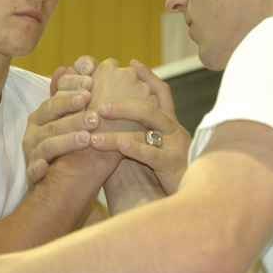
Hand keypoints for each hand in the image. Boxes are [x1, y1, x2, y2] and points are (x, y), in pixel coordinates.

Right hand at [25, 56, 99, 182]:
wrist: (66, 185)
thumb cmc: (77, 145)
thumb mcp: (80, 116)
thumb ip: (83, 90)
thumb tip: (89, 61)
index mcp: (45, 112)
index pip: (56, 95)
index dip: (72, 89)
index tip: (91, 85)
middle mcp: (36, 128)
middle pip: (51, 115)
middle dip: (72, 111)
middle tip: (94, 113)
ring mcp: (32, 149)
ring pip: (47, 142)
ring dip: (65, 140)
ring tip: (87, 139)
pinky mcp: (33, 171)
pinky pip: (34, 169)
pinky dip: (38, 168)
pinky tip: (46, 168)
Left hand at [90, 61, 189, 194]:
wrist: (175, 209)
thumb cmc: (153, 181)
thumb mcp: (137, 152)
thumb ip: (123, 133)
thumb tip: (97, 117)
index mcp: (169, 125)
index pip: (162, 93)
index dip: (148, 76)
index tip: (131, 63)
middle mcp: (175, 131)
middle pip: (151, 107)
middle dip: (124, 103)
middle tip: (99, 105)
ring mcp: (176, 147)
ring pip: (148, 128)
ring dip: (119, 126)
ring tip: (96, 128)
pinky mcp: (173, 165)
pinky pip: (151, 152)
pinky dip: (131, 147)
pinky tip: (115, 146)